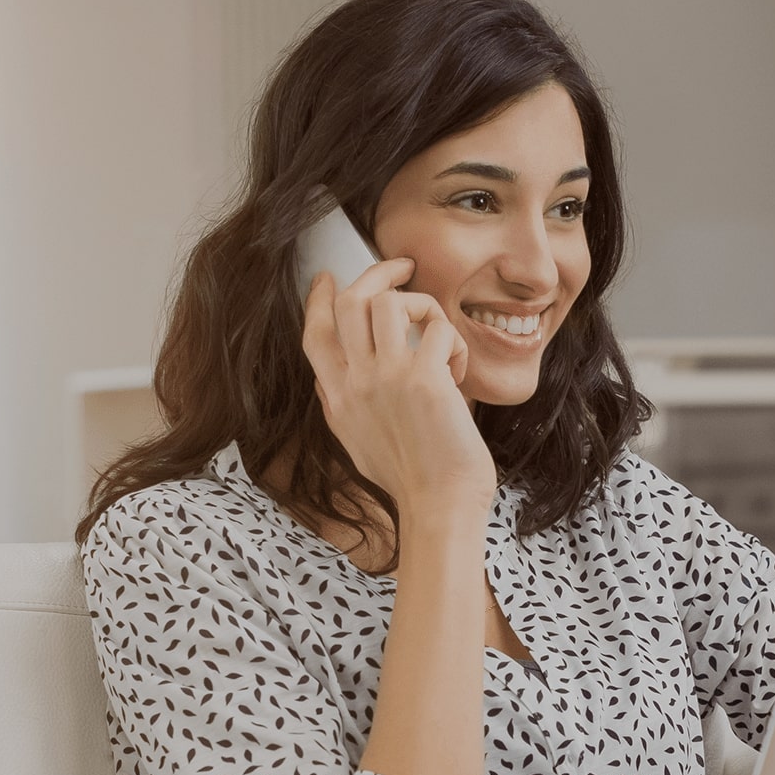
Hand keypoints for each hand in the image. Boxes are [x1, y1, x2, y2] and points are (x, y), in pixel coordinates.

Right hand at [301, 258, 496, 511]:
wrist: (438, 507)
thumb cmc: (409, 478)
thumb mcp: (354, 440)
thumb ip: (341, 402)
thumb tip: (329, 374)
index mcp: (337, 397)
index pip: (314, 333)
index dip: (319, 299)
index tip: (330, 278)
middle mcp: (355, 383)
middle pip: (350, 303)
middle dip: (377, 274)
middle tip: (402, 267)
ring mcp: (387, 379)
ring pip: (389, 302)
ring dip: (421, 306)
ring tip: (438, 336)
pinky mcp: (425, 380)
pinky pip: (437, 328)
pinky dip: (453, 340)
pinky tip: (459, 370)